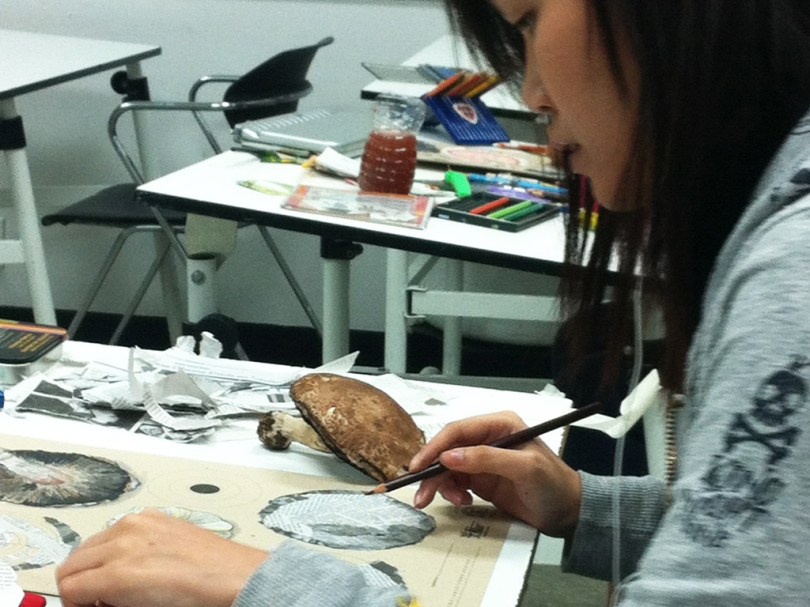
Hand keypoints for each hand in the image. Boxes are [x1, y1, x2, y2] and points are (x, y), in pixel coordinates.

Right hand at [56, 509, 267, 606]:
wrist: (233, 577)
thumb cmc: (197, 599)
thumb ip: (108, 601)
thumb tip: (94, 602)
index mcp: (120, 573)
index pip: (68, 589)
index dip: (75, 604)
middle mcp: (125, 542)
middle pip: (71, 564)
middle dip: (80, 584)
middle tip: (99, 599)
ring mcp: (139, 524)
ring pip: (89, 544)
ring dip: (94, 563)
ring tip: (116, 580)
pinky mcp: (154, 516)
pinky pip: (116, 529)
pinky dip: (114, 545)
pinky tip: (133, 560)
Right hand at [409, 412, 581, 537]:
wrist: (568, 513)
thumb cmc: (554, 484)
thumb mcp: (524, 468)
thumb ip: (487, 459)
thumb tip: (450, 456)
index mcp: (499, 424)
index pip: (458, 430)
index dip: (435, 447)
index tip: (418, 466)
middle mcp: (488, 438)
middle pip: (447, 449)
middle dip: (432, 471)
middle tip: (420, 495)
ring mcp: (483, 459)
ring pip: (447, 467)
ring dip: (441, 485)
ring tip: (455, 502)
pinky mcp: (480, 479)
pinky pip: (455, 482)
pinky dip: (452, 493)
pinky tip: (464, 501)